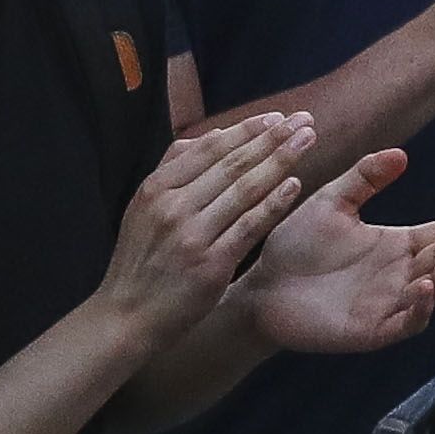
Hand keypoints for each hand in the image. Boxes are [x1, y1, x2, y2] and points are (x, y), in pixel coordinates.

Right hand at [96, 107, 329, 335]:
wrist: (127, 316)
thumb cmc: (141, 261)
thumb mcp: (143, 208)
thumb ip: (174, 170)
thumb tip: (214, 136)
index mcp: (156, 188)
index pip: (209, 148)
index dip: (246, 129)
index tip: (277, 117)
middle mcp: (173, 207)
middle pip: (232, 163)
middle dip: (272, 138)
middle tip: (304, 119)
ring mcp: (192, 235)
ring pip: (244, 189)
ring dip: (280, 161)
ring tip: (307, 141)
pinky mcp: (211, 264)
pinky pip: (249, 227)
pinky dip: (273, 204)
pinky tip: (294, 185)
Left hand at [246, 179, 434, 355]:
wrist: (262, 286)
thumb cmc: (296, 243)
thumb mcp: (332, 202)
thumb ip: (365, 177)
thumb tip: (402, 153)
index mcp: (394, 244)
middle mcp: (399, 274)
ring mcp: (389, 304)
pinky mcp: (374, 330)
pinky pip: (408, 323)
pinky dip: (421, 308)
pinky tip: (422, 286)